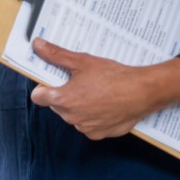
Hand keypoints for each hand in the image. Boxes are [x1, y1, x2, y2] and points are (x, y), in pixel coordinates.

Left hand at [28, 39, 179, 140]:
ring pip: (73, 115)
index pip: (38, 97)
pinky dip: (92, 115)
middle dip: (63, 93)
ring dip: (78, 105)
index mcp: (64, 99)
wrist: (142, 92)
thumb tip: (37, 45)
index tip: (52, 79)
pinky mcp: (99, 134)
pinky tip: (104, 103)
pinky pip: (88, 124)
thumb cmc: (113, 77)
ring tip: (95, 90)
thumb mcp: (82, 61)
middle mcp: (72, 117)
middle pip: (56, 104)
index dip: (43, 86)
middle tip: (79, 80)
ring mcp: (86, 127)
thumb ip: (56, 55)